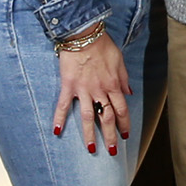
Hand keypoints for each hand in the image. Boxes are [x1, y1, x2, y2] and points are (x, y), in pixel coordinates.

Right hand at [53, 31, 131, 148]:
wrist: (83, 34)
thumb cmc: (103, 45)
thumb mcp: (119, 61)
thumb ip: (123, 79)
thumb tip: (128, 93)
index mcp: (113, 85)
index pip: (121, 110)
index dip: (124, 124)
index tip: (125, 135)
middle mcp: (99, 91)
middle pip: (107, 118)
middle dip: (110, 136)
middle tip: (112, 151)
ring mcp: (83, 90)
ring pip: (88, 117)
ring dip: (90, 134)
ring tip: (91, 148)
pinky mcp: (69, 86)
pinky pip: (64, 105)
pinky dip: (59, 118)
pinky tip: (57, 131)